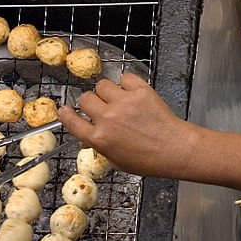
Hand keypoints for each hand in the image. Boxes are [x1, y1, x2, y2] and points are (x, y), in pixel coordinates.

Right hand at [59, 74, 200, 178]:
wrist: (176, 150)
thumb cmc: (149, 160)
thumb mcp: (117, 161)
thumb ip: (100, 147)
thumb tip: (88, 139)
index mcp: (100, 139)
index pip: (72, 121)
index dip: (66, 114)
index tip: (65, 110)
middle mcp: (108, 119)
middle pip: (85, 98)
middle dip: (92, 103)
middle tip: (103, 108)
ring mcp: (124, 103)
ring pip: (102, 85)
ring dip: (108, 92)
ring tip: (120, 101)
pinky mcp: (140, 91)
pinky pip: (124, 78)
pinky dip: (127, 84)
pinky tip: (133, 94)